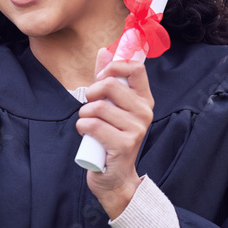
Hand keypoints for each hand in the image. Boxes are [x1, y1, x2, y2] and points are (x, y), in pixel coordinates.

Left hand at [76, 48, 153, 218]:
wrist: (114, 176)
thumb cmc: (110, 137)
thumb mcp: (111, 106)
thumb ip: (108, 78)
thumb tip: (104, 51)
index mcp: (144, 100)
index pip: (136, 68)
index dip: (114, 66)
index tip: (101, 76)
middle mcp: (144, 112)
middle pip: (110, 84)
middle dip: (90, 93)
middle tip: (89, 106)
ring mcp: (136, 129)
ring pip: (97, 106)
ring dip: (83, 114)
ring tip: (88, 124)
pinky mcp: (124, 145)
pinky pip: (93, 125)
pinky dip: (82, 127)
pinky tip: (86, 134)